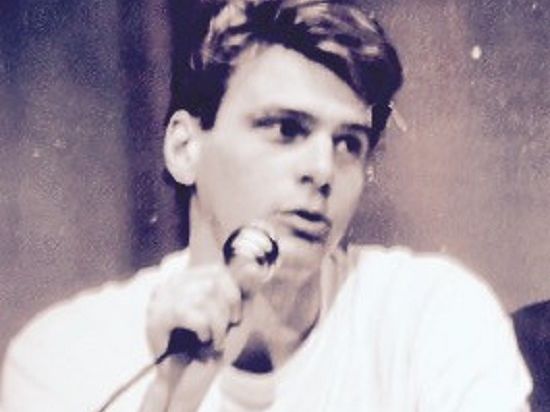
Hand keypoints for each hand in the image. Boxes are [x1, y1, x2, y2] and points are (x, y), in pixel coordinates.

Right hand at [140, 224, 277, 410]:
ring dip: (218, 326)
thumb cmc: (213, 347)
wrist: (189, 381)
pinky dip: (206, 330)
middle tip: (223, 332)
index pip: (217, 272)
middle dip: (226, 313)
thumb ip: (245, 291)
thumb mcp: (236, 316)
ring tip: (215, 341)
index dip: (233, 295)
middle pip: (212, 284)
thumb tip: (255, 266)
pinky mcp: (155, 319)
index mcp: (189, 278)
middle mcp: (172, 283)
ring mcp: (160, 299)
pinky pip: (192, 315)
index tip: (234, 317)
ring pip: (204, 298)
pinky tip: (203, 340)